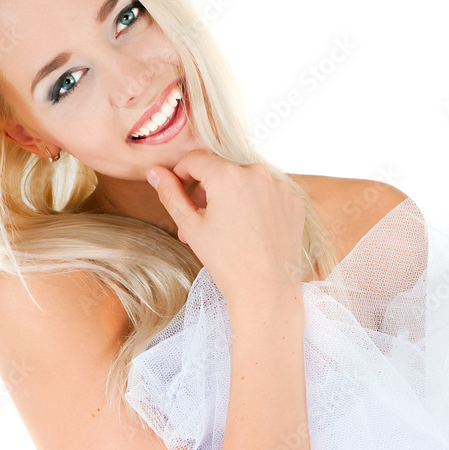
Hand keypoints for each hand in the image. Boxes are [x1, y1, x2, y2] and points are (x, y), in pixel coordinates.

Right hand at [146, 151, 305, 303]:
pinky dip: (255, 205)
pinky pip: (267, 193)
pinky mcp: (293, 201)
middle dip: (207, 190)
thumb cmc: (227, 262)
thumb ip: (170, 194)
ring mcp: (279, 187)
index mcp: (227, 175)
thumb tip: (155, 172)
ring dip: (231, 196)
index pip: (195, 160)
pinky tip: (249, 230)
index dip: (181, 174)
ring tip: (224, 227)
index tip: (179, 191)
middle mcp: (256, 173)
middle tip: (199, 219)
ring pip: (245, 182)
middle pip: (221, 170)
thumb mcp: (190, 226)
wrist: (266, 289)